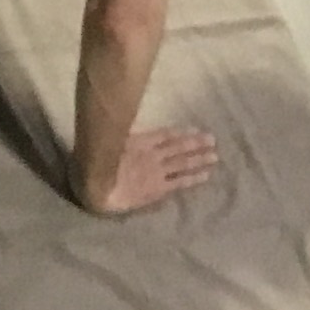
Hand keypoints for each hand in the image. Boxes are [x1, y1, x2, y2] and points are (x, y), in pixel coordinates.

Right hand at [82, 127, 220, 214]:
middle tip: (213, 140)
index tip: (196, 130)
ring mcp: (157, 171)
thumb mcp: (108, 141)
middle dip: (196, 144)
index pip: (166, 135)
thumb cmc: (95, 163)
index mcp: (140, 141)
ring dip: (199, 158)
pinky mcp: (158, 188)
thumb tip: (126, 122)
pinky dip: (193, 178)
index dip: (181, 133)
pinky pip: (180, 182)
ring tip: (215, 156)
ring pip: (183, 162)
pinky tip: (206, 175)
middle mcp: (152, 154)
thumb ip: (121, 133)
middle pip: (179, 147)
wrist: (97, 186)